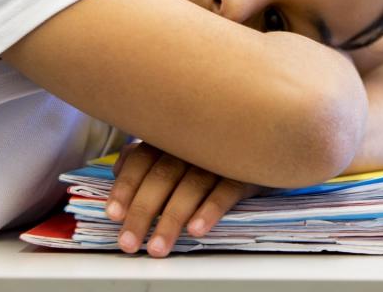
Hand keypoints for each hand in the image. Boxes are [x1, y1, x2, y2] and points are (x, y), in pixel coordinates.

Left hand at [106, 142, 261, 255]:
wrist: (269, 135)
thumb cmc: (213, 147)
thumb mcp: (179, 145)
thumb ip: (148, 155)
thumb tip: (118, 169)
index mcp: (173, 135)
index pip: (141, 159)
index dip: (125, 187)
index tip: (113, 215)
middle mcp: (193, 142)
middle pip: (162, 176)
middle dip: (143, 212)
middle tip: (130, 243)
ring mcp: (220, 155)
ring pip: (191, 186)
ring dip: (172, 219)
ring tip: (159, 247)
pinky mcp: (246, 169)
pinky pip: (226, 190)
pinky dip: (210, 209)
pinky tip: (196, 230)